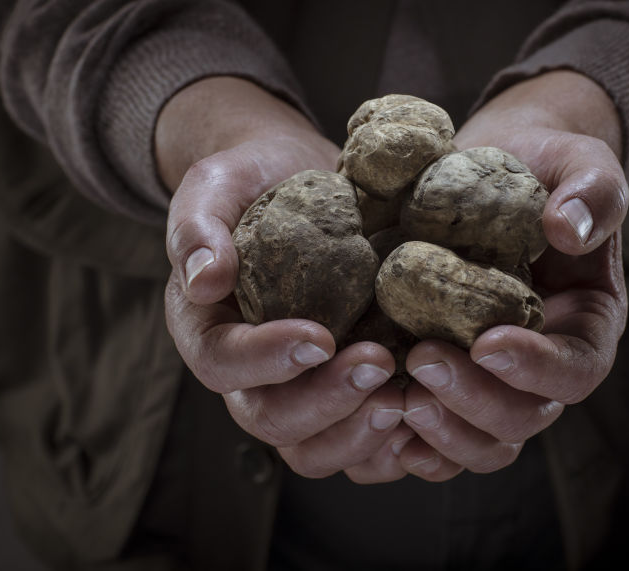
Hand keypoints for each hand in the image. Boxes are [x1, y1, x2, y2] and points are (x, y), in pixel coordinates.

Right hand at [158, 77, 406, 479]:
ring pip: (315, 448)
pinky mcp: (345, 389)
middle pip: (271, 421)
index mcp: (209, 328)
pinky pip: (360, 442)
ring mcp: (299, 388)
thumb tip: (204, 280)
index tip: (319, 338)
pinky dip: (391, 442)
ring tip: (407, 397)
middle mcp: (250, 373)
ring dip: (360, 433)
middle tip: (378, 363)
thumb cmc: (253, 181)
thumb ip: (199, 227)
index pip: (222, 363)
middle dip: (325, 402)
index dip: (266, 360)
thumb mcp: (217, 186)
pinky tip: (428, 412)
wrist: (299, 180)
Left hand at [394, 70, 628, 479]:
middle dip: (475, 400)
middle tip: (422, 358)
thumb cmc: (543, 165)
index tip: (487, 341)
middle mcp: (542, 365)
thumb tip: (568, 227)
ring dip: (442, 429)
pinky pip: (437, 434)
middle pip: (524, 419)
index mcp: (584, 325)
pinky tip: (379, 417)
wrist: (494, 166)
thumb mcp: (578, 162)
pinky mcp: (449, 377)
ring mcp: (493, 379)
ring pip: (482, 442)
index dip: (536, 368)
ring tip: (396, 392)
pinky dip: (411, 441)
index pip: (576, 370)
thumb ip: (592, 190)